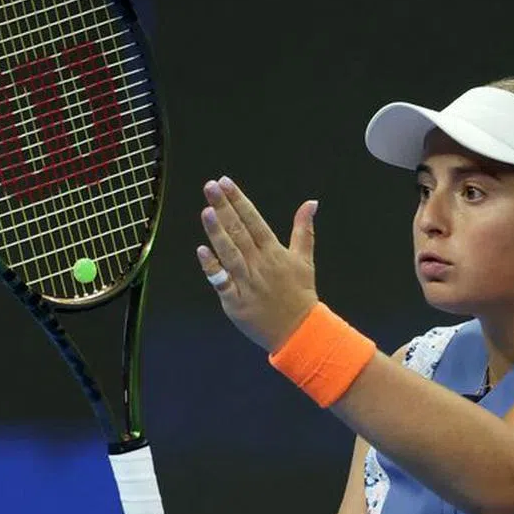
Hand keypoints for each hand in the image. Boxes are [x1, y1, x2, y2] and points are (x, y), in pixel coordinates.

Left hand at [196, 176, 319, 351]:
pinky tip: (202, 251)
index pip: (254, 220)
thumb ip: (303, 229)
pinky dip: (212, 267)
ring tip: (206, 211)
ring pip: (230, 253)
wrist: (299, 331)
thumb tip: (311, 202)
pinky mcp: (236, 301)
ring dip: (218, 232)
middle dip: (224, 207)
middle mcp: (260, 264)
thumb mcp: (304, 259)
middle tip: (210, 186)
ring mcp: (247, 282)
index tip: (225, 182)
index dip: (239, 200)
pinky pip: (222, 282)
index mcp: (274, 252)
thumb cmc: (300, 294)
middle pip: (239, 231)